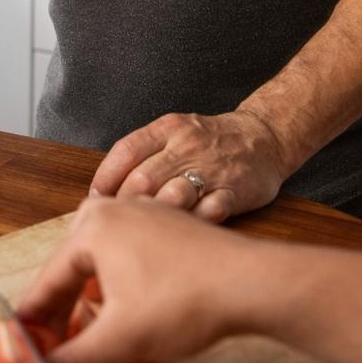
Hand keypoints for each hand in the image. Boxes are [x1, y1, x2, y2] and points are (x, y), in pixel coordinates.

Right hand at [18, 197, 262, 362]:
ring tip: (91, 330)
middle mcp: (115, 209)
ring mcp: (145, 213)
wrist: (252, 284)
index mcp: (92, 227)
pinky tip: (130, 310)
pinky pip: (129, 256)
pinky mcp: (170, 227)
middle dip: (63, 309)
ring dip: (92, 298)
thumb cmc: (188, 300)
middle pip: (73, 268)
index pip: (48, 281)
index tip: (26, 344)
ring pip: (102, 262)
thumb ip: (72, 360)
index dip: (35, 320)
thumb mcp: (120, 339)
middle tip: (55, 343)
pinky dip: (120, 284)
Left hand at [88, 109, 300, 222]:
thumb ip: (142, 155)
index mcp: (168, 129)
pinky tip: (180, 233)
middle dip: (124, 207)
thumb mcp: (173, 133)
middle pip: (143, 179)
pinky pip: (208, 211)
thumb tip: (102, 192)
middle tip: (119, 225)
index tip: (97, 201)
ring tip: (144, 233)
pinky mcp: (235, 190)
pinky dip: (190, 224)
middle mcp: (188, 146)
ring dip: (153, 218)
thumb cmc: (209, 142)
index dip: (105, 180)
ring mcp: (212, 168)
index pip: (125, 152)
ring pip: (172, 196)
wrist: (265, 138)